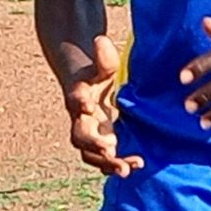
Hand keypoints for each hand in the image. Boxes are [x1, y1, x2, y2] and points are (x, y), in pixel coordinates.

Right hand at [66, 34, 141, 177]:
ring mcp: (90, 134)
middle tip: (110, 150)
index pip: (75, 99)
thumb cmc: (96, 73)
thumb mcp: (102, 64)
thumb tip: (101, 40)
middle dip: (94, 145)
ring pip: (90, 154)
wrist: (87, 86)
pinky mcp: (101, 143)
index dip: (80, 102)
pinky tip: (135, 167)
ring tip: (127, 170)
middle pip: (80, 136)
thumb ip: (103, 56)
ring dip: (107, 163)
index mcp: (79, 96)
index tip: (89, 105)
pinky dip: (117, 165)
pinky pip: (104, 159)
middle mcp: (80, 118)